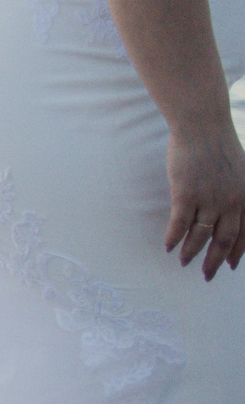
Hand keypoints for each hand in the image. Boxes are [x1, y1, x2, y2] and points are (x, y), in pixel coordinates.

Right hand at [164, 126, 244, 278]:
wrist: (203, 127)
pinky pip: (179, 224)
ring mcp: (209, 199)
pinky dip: (173, 238)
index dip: (237, 252)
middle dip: (215, 261)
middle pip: (224, 240)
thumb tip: (228, 210)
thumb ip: (237, 192)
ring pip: (200, 236)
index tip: (230, 266)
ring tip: (182, 262)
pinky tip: (167, 246)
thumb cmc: (219, 145)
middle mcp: (231, 201)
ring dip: (191, 252)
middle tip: (208, 276)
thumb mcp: (241, 171)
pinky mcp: (186, 194)